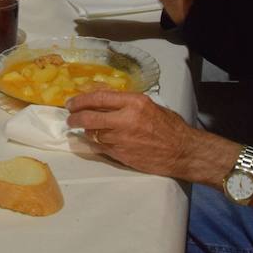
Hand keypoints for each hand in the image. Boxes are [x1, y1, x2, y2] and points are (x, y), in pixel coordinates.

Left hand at [66, 90, 193, 175]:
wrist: (182, 152)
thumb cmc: (169, 127)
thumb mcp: (149, 106)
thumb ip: (126, 103)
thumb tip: (102, 100)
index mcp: (134, 102)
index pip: (99, 97)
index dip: (81, 100)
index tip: (71, 102)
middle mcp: (126, 119)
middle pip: (89, 117)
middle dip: (75, 117)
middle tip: (70, 117)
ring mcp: (122, 139)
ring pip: (93, 133)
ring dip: (87, 131)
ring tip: (87, 128)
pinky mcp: (121, 154)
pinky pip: (101, 147)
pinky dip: (96, 143)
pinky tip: (98, 140)